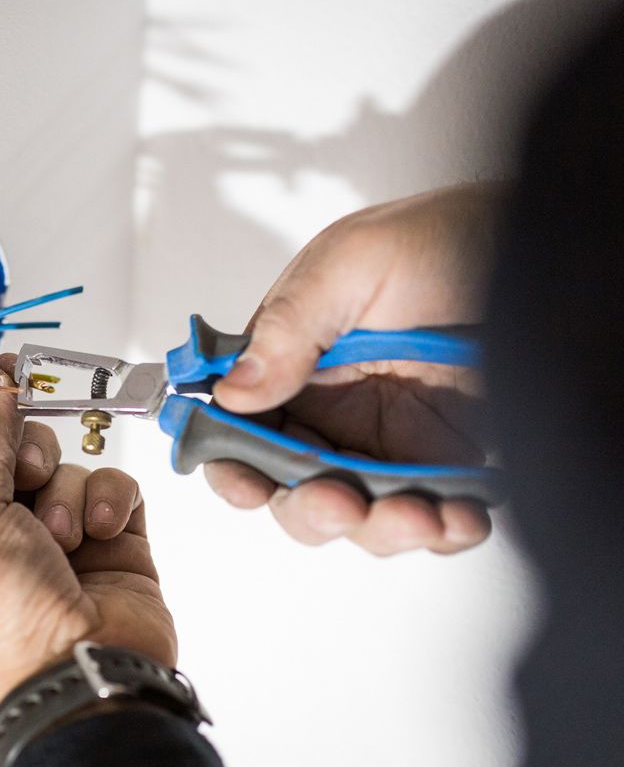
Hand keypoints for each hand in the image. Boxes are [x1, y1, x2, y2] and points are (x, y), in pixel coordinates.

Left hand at [0, 355, 175, 729]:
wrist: (80, 681)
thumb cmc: (4, 623)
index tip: (5, 372)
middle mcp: (7, 534)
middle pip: (23, 451)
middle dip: (31, 457)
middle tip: (29, 478)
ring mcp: (66, 541)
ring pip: (73, 468)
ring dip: (71, 493)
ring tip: (67, 537)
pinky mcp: (117, 547)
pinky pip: (117, 488)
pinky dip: (112, 501)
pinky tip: (103, 533)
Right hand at [207, 183, 503, 555]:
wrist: (532, 240)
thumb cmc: (441, 235)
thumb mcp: (350, 263)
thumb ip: (287, 327)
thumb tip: (234, 389)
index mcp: (291, 363)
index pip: (238, 431)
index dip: (234, 467)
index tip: (251, 486)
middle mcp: (331, 409)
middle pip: (292, 490)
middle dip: (311, 510)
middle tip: (341, 502)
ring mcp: (389, 439)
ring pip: (360, 518)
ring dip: (382, 530)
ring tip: (419, 513)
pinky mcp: (447, 459)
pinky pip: (434, 515)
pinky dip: (444, 530)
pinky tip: (459, 516)